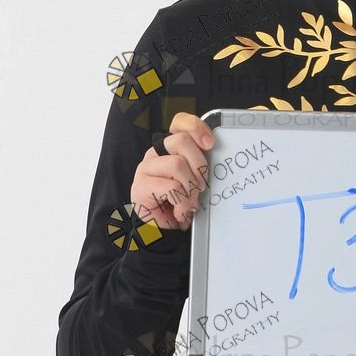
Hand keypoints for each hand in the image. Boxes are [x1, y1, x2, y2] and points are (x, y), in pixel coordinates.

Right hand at [130, 112, 214, 230]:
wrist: (163, 232)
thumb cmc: (181, 203)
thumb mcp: (195, 179)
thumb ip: (200, 163)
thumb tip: (214, 151)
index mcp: (170, 147)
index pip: (179, 123)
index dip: (196, 127)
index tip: (209, 143)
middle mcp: (155, 153)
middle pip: (180, 141)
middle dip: (199, 164)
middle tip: (201, 185)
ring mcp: (145, 169)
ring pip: (177, 164)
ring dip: (190, 188)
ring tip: (189, 202)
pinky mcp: (140, 187)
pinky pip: (171, 187)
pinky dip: (182, 202)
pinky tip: (180, 211)